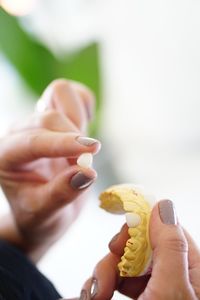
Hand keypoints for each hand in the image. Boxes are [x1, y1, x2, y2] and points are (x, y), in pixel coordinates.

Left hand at [0, 79, 100, 261]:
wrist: (42, 209)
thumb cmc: (39, 214)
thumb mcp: (46, 214)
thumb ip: (62, 194)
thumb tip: (87, 173)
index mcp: (5, 156)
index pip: (34, 142)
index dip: (64, 144)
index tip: (92, 149)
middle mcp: (18, 133)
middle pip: (49, 117)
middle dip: (74, 140)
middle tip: (86, 167)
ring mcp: (35, 120)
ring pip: (59, 93)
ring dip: (78, 119)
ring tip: (84, 150)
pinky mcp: (53, 115)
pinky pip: (71, 94)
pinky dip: (83, 105)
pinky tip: (84, 128)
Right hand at [81, 200, 199, 299]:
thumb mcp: (170, 291)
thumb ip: (170, 247)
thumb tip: (162, 204)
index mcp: (192, 270)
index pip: (166, 229)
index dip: (139, 228)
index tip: (116, 242)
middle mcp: (173, 275)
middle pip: (140, 244)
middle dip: (116, 257)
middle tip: (104, 281)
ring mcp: (153, 287)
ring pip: (124, 261)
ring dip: (103, 274)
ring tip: (96, 296)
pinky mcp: (136, 296)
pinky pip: (116, 279)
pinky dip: (100, 285)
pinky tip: (94, 295)